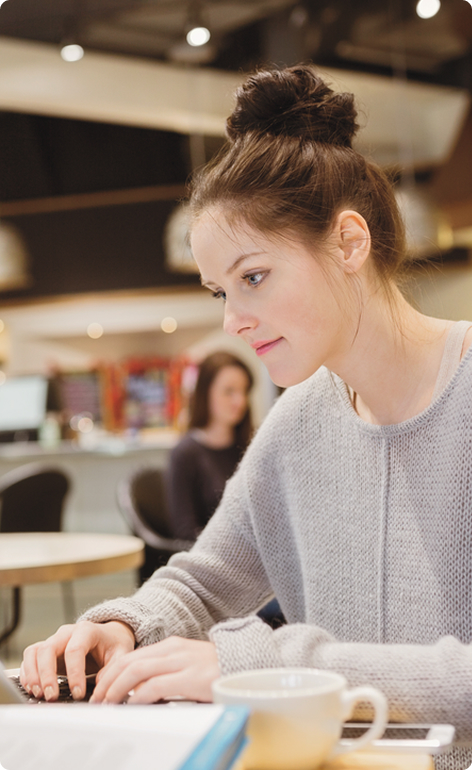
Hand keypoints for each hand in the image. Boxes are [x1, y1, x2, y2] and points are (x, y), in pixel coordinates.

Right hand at [20, 620, 134, 701]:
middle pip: (49, 648)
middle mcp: (67, 633)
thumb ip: (113, 669)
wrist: (108, 636)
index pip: (75, 649)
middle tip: (52, 696)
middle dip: (47, 674)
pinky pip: (30, 657)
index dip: (74, 673)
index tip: (78, 693)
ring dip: (34, 675)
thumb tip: (100, 688)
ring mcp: (54, 640)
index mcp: (87, 630)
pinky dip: (28, 673)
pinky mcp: (46, 650)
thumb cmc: (113, 645)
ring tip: (39, 694)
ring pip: (35, 652)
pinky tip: (33, 689)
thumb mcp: (121, 654)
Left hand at [89, 637, 220, 703]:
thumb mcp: (188, 666)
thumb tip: (140, 690)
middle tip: (97, 700)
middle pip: (128, 662)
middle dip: (108, 682)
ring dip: (116, 689)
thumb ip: (166, 672)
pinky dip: (138, 695)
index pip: (130, 657)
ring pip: (137, 671)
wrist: (247, 665)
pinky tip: (131, 705)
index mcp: (171, 646)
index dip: (111, 673)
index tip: (100, 689)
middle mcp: (173, 649)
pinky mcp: (190, 677)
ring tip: (107, 704)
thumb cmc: (217, 671)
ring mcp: (181, 661)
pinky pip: (156, 685)